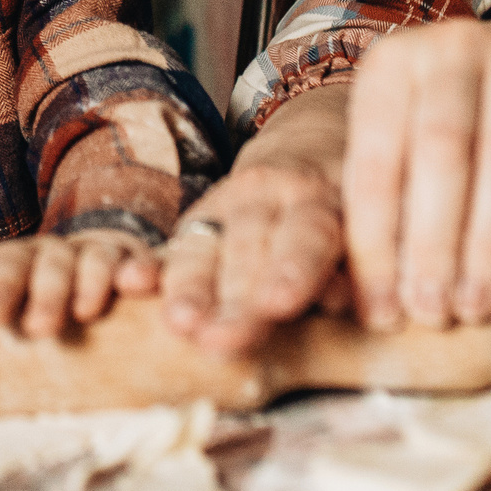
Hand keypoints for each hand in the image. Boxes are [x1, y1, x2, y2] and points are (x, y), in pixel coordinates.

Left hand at [0, 230, 158, 337]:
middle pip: (16, 260)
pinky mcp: (125, 260)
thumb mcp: (0, 297)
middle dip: (3, 286)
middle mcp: (39, 251)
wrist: (106, 263)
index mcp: (3, 261)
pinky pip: (129, 261)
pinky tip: (131, 285)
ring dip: (61, 288)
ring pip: (68, 260)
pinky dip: (131, 270)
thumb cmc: (40, 295)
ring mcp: (82, 252)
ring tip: (58, 321)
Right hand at [159, 86, 352, 354]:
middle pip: (249, 249)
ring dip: (192, 289)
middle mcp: (267, 196)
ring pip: (205, 248)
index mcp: (318, 199)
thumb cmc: (344, 210)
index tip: (281, 303)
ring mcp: (223, 207)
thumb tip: (356, 307)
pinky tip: (130, 282)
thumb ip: (358, 268)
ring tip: (179, 322)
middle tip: (221, 339)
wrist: (305, 150)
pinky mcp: (195, 222)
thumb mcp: (361, 227)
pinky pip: (170, 245)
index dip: (294, 269)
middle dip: (234, 298)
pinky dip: (150, 265)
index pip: (307, 234)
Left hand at [339, 16, 490, 330]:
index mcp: (390, 64)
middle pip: (443, 152)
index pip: (377, 158)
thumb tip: (367, 299)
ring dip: (489, 249)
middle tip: (429, 314)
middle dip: (434, 243)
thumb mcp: (396, 135)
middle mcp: (452, 50)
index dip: (376, 240)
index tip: (378, 309)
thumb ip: (380, 200)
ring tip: (474, 311)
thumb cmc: (439, 119)